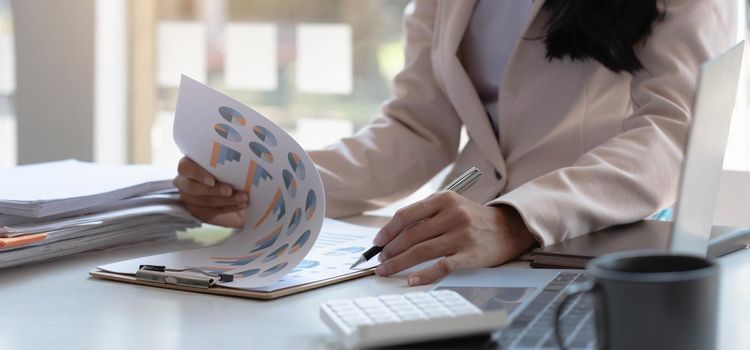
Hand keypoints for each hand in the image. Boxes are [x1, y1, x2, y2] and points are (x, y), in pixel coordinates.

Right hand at [173, 157, 247, 227]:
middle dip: (214, 190)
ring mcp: (190, 199)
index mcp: (188, 165)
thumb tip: (238, 154)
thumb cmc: (228, 169)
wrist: (234, 191)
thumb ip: (226, 159)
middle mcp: (185, 182)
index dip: (197, 174)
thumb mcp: (225, 162)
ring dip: (226, 200)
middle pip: (193, 188)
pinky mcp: (200, 212)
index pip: (185, 167)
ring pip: (205, 201)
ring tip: (242, 197)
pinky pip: (214, 211)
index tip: (212, 181)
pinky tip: (241, 204)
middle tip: (229, 190)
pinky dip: (230, 207)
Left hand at [372, 191, 536, 285]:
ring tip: (387, 270)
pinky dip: (424, 275)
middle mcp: (452, 215)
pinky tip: (411, 280)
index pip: (406, 215)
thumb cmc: (472, 218)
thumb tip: (392, 235)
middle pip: (411, 236)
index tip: (377, 242)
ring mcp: (461, 235)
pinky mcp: (469, 255)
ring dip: (399, 263)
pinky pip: (441, 267)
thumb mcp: (450, 206)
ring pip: (421, 251)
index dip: (387, 231)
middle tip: (381, 260)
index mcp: (444, 199)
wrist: (507, 228)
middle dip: (391, 250)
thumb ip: (425, 216)